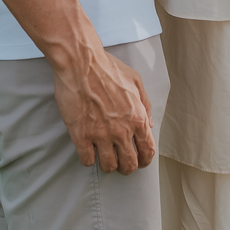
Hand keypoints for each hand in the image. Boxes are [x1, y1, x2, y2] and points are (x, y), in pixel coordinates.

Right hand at [53, 38, 156, 173]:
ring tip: (104, 158)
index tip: (140, 161)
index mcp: (137, 118)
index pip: (147, 151)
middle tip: (121, 163)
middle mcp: (122, 130)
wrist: (81, 62)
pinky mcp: (81, 135)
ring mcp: (101, 135)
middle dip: (127, 167)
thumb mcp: (135, 81)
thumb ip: (145, 104)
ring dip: (108, 165)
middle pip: (129, 164)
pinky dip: (88, 159)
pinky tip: (88, 151)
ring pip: (108, 166)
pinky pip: (87, 160)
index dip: (145, 160)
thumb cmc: (108, 68)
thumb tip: (149, 124)